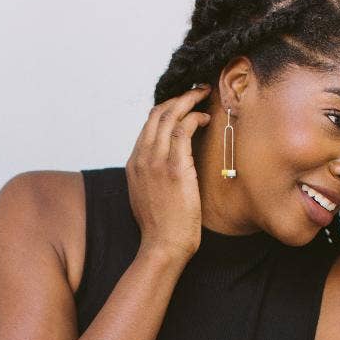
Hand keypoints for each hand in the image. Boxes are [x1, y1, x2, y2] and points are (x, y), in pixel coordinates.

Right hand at [125, 84, 211, 263]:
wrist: (162, 246)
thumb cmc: (161, 228)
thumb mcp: (148, 197)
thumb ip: (152, 177)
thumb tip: (166, 169)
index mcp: (134, 164)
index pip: (147, 126)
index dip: (166, 110)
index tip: (182, 106)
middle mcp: (141, 158)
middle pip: (156, 114)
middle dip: (178, 98)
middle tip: (196, 93)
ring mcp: (156, 161)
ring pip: (169, 116)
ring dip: (188, 101)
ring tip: (204, 98)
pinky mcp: (174, 167)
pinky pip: (183, 129)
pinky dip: (194, 118)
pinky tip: (205, 119)